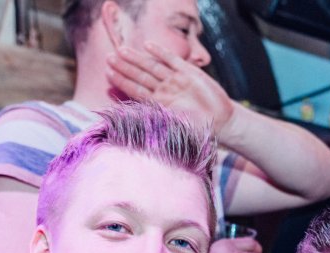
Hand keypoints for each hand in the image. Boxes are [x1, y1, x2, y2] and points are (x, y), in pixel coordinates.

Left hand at [106, 42, 234, 133]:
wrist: (221, 121)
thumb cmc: (198, 129)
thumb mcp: (175, 129)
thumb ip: (158, 124)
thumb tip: (135, 125)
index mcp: (158, 104)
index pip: (135, 90)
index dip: (121, 81)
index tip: (108, 73)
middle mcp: (164, 90)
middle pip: (140, 75)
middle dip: (125, 66)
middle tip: (109, 57)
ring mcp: (175, 80)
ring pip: (152, 66)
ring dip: (137, 58)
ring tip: (122, 50)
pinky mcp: (189, 72)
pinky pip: (171, 60)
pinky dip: (160, 53)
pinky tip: (148, 46)